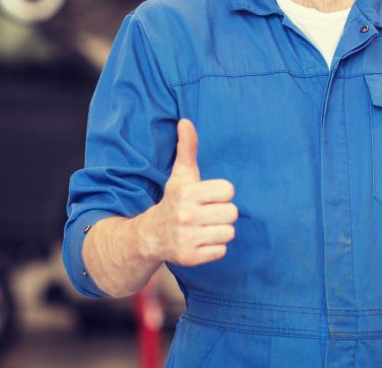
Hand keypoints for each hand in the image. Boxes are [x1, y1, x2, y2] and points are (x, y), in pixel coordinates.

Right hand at [144, 119, 236, 265]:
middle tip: (207, 213)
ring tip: (205, 227)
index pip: (228, 190)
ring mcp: (187, 239)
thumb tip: (186, 121)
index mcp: (186, 193)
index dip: (221, 193)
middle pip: (232, 212)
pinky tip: (201, 241)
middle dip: (222, 212)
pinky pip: (221, 251)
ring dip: (220, 230)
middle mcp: (185, 216)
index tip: (208, 196)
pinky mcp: (190, 258)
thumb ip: (187, 148)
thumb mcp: (180, 175)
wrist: (150, 236)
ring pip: (229, 232)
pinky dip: (214, 248)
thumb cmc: (174, 200)